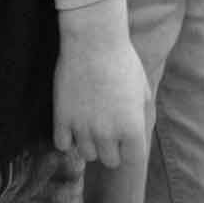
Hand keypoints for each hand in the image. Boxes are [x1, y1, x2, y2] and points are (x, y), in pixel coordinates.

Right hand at [53, 20, 149, 168]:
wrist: (93, 41)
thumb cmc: (122, 61)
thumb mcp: (142, 89)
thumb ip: (140, 115)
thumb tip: (137, 131)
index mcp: (132, 128)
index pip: (133, 160)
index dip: (130, 150)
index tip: (127, 141)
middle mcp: (108, 134)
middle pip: (110, 161)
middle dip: (111, 148)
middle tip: (109, 130)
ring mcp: (83, 128)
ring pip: (87, 154)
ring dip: (90, 143)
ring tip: (90, 124)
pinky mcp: (61, 119)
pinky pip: (62, 145)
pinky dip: (68, 138)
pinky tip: (72, 123)